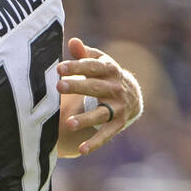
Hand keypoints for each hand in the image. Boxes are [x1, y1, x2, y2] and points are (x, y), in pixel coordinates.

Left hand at [57, 36, 141, 156]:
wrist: (132, 95)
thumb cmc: (105, 75)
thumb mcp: (98, 62)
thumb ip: (84, 54)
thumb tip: (73, 41)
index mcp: (109, 70)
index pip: (91, 67)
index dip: (76, 67)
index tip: (58, 68)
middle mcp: (115, 88)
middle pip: (95, 87)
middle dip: (77, 87)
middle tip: (58, 86)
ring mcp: (118, 107)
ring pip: (101, 113)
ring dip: (86, 119)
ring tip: (69, 124)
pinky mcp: (118, 124)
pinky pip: (106, 134)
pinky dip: (95, 143)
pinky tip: (81, 150)